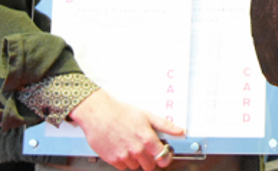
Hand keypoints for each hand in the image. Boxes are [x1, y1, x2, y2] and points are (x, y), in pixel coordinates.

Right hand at [68, 89, 183, 169]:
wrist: (99, 113)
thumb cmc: (121, 112)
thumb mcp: (146, 115)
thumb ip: (164, 125)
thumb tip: (179, 130)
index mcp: (147, 138)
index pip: (162, 157)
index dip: (164, 158)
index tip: (164, 157)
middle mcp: (136, 149)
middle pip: (149, 165)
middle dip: (149, 159)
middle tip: (144, 148)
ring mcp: (124, 156)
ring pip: (135, 166)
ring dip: (135, 159)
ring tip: (129, 144)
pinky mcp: (112, 159)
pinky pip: (122, 166)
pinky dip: (123, 160)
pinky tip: (121, 148)